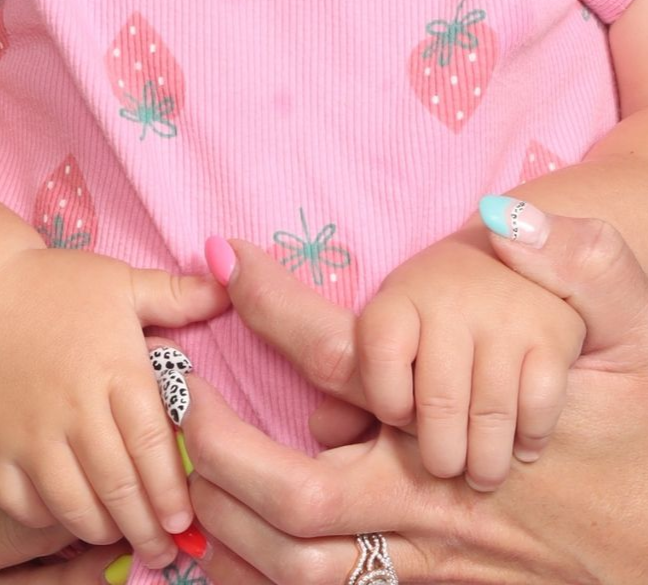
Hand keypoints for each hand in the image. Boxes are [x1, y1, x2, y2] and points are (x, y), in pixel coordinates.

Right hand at [0, 244, 226, 566]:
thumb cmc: (52, 285)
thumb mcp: (119, 281)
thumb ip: (175, 294)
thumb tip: (226, 287)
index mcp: (116, 370)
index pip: (155, 448)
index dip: (174, 493)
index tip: (185, 518)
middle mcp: (75, 408)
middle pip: (121, 488)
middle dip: (147, 528)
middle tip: (163, 550)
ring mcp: (30, 434)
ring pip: (75, 506)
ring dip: (103, 528)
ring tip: (118, 533)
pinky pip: (23, 506)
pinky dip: (46, 520)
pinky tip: (64, 513)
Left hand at [177, 211, 647, 583]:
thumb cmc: (644, 423)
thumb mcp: (630, 329)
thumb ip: (581, 265)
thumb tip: (509, 216)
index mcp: (461, 417)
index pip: (346, 362)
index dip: (275, 308)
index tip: (224, 260)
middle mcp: (435, 499)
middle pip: (298, 495)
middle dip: (215, 452)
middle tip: (166, 399)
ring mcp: (436, 561)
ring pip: (308, 566)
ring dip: (231, 525)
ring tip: (176, 470)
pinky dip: (271, 573)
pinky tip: (229, 541)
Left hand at [354, 223, 583, 484]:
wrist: (514, 248)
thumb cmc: (441, 310)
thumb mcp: (398, 325)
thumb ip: (361, 381)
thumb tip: (322, 430)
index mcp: (400, 296)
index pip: (377, 353)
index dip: (384, 399)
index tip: (396, 417)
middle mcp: (450, 300)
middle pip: (437, 400)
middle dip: (440, 453)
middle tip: (445, 468)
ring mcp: (504, 317)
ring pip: (490, 414)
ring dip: (486, 460)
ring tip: (481, 474)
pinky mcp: (552, 334)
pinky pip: (538, 408)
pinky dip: (530, 438)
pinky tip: (523, 446)